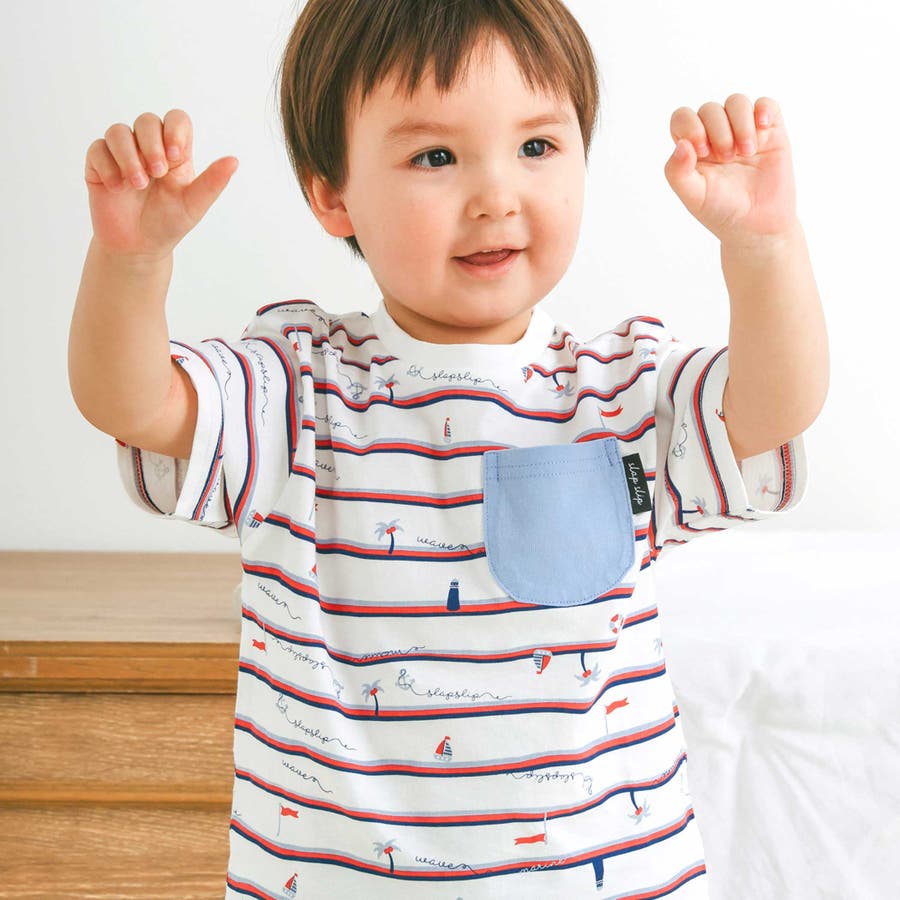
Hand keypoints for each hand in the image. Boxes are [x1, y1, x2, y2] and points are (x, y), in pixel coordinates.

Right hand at [84, 109, 238, 262]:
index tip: (175, 155)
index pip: (176, 120)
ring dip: (129, 156)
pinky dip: (108, 166)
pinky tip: (117, 188)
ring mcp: (122, 153)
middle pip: (147, 121)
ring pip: (119, 132)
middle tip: (157, 173)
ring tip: (138, 184)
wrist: (139, 247)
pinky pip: (98, 149)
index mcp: (175, 152)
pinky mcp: (99, 164)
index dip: (175, 130)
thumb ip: (212, 182)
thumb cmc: (168, 223)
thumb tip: (234, 160)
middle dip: (151, 145)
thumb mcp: (194, 204)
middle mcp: (148, 147)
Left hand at [663, 94, 796, 245]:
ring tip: (746, 152)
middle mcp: (716, 135)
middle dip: (718, 131)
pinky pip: (766, 104)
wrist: (757, 226)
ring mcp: (743, 130)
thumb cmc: (721, 211)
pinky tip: (762, 128)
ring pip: (736, 102)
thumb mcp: (693, 196)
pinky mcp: (770, 131)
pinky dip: (763, 110)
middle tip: (727, 158)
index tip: (701, 151)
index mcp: (692, 148)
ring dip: (740, 123)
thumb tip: (681, 144)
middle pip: (710, 109)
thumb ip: (677, 172)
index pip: (682, 118)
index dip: (689, 126)